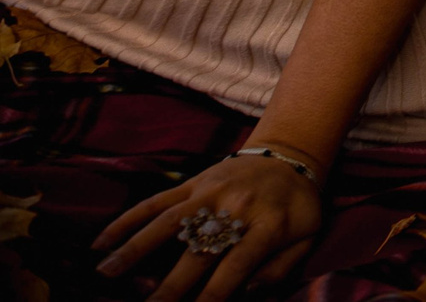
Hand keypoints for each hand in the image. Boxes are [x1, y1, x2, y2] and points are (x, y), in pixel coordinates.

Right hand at [95, 151, 322, 301]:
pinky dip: (127, 219)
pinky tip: (102, 241)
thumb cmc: (297, 205)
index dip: (214, 294)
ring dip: (134, 248)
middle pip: (198, 251)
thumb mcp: (307, 236)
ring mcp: (211, 192)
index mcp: (268, 226)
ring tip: (105, 272)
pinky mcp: (193, 182)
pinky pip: (156, 200)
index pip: (237, 265)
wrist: (289, 154)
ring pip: (168, 221)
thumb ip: (281, 268)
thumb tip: (246, 292)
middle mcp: (237, 208)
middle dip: (170, 286)